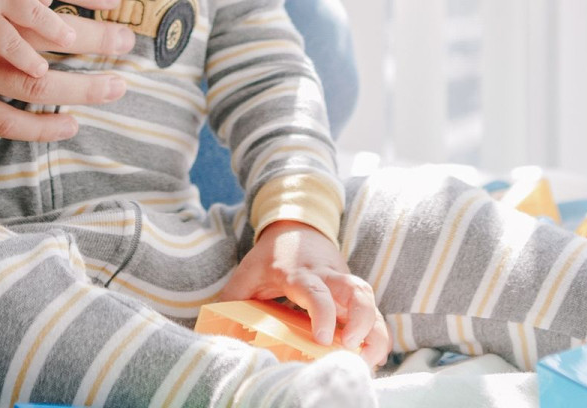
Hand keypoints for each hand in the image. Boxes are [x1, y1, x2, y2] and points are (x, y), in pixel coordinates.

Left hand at [216, 221, 388, 367]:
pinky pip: (373, 311)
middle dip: (361, 321)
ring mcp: (344, 282)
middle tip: (350, 348)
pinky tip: (372, 356)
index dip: (323, 314)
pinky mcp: (353, 292)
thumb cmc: (270, 255)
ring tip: (369, 359)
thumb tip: (210, 327)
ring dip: (374, 330)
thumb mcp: (247, 272)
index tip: (323, 339)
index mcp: (299, 272)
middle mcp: (328, 276)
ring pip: (370, 300)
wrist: (297, 226)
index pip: (316, 290)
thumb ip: (231, 298)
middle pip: (356, 291)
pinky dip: (377, 333)